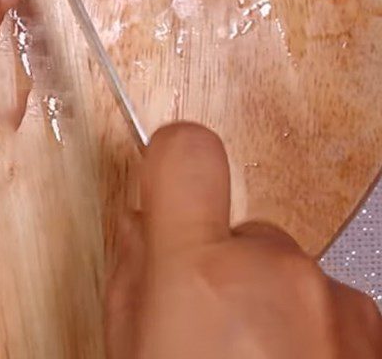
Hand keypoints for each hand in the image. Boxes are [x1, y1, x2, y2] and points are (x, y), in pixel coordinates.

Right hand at [107, 123, 381, 358]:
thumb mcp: (131, 347)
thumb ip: (133, 272)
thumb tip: (140, 227)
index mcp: (201, 272)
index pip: (188, 150)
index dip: (172, 156)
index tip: (165, 175)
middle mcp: (277, 273)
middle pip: (242, 228)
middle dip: (223, 266)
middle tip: (206, 328)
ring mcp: (335, 302)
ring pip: (285, 271)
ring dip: (269, 304)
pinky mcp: (374, 332)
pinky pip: (326, 306)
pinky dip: (309, 334)